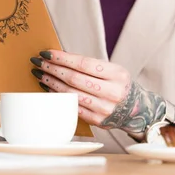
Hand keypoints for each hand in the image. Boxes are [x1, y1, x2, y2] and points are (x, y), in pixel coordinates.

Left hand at [30, 50, 166, 135]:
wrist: (136, 109)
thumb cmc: (118, 84)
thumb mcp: (112, 70)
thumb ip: (90, 66)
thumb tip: (59, 57)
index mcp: (116, 74)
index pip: (84, 63)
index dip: (62, 58)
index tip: (46, 53)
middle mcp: (112, 92)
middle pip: (74, 79)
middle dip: (52, 69)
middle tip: (37, 62)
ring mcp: (104, 109)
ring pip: (71, 94)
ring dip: (51, 83)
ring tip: (39, 74)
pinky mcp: (97, 121)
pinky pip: (73, 107)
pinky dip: (58, 97)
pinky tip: (48, 89)